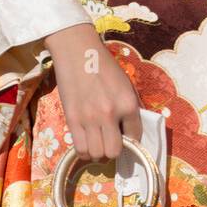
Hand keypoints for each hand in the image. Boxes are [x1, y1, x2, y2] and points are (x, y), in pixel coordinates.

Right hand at [43, 22, 141, 160]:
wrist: (78, 52)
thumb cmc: (104, 66)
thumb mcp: (126, 85)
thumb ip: (129, 109)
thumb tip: (130, 132)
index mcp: (127, 104)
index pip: (135, 137)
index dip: (131, 140)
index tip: (125, 137)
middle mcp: (110, 114)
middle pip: (114, 152)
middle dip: (114, 150)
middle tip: (110, 142)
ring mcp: (89, 119)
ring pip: (96, 154)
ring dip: (98, 152)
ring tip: (97, 143)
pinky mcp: (72, 120)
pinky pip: (79, 149)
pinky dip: (84, 151)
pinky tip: (86, 144)